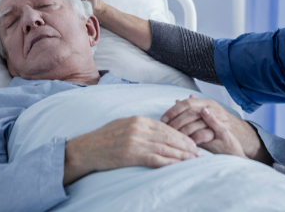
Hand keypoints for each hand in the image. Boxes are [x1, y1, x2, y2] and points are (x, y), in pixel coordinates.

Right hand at [63, 116, 200, 185]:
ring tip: (193, 159)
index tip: (191, 141)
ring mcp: (136, 141)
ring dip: (182, 154)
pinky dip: (169, 162)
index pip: (166, 127)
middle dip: (186, 144)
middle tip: (198, 151)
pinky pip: (156, 159)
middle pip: (169, 136)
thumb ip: (141, 126)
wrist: (85, 149)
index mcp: (139, 120)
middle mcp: (139, 129)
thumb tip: (158, 130)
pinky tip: (178, 165)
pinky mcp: (132, 155)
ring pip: (166, 148)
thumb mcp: (124, 124)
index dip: (181, 135)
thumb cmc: (103, 138)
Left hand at [161, 96, 272, 163]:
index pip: (187, 103)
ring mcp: (218, 120)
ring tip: (174, 137)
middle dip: (176, 121)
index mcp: (207, 103)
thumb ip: (193, 107)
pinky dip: (194, 138)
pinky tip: (187, 142)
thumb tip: (176, 100)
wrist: (241, 133)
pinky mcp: (221, 132)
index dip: (174, 110)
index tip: (163, 118)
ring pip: (196, 123)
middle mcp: (213, 109)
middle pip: (190, 112)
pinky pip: (204, 134)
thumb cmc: (220, 123)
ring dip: (184, 131)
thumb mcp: (207, 111)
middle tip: (167, 129)